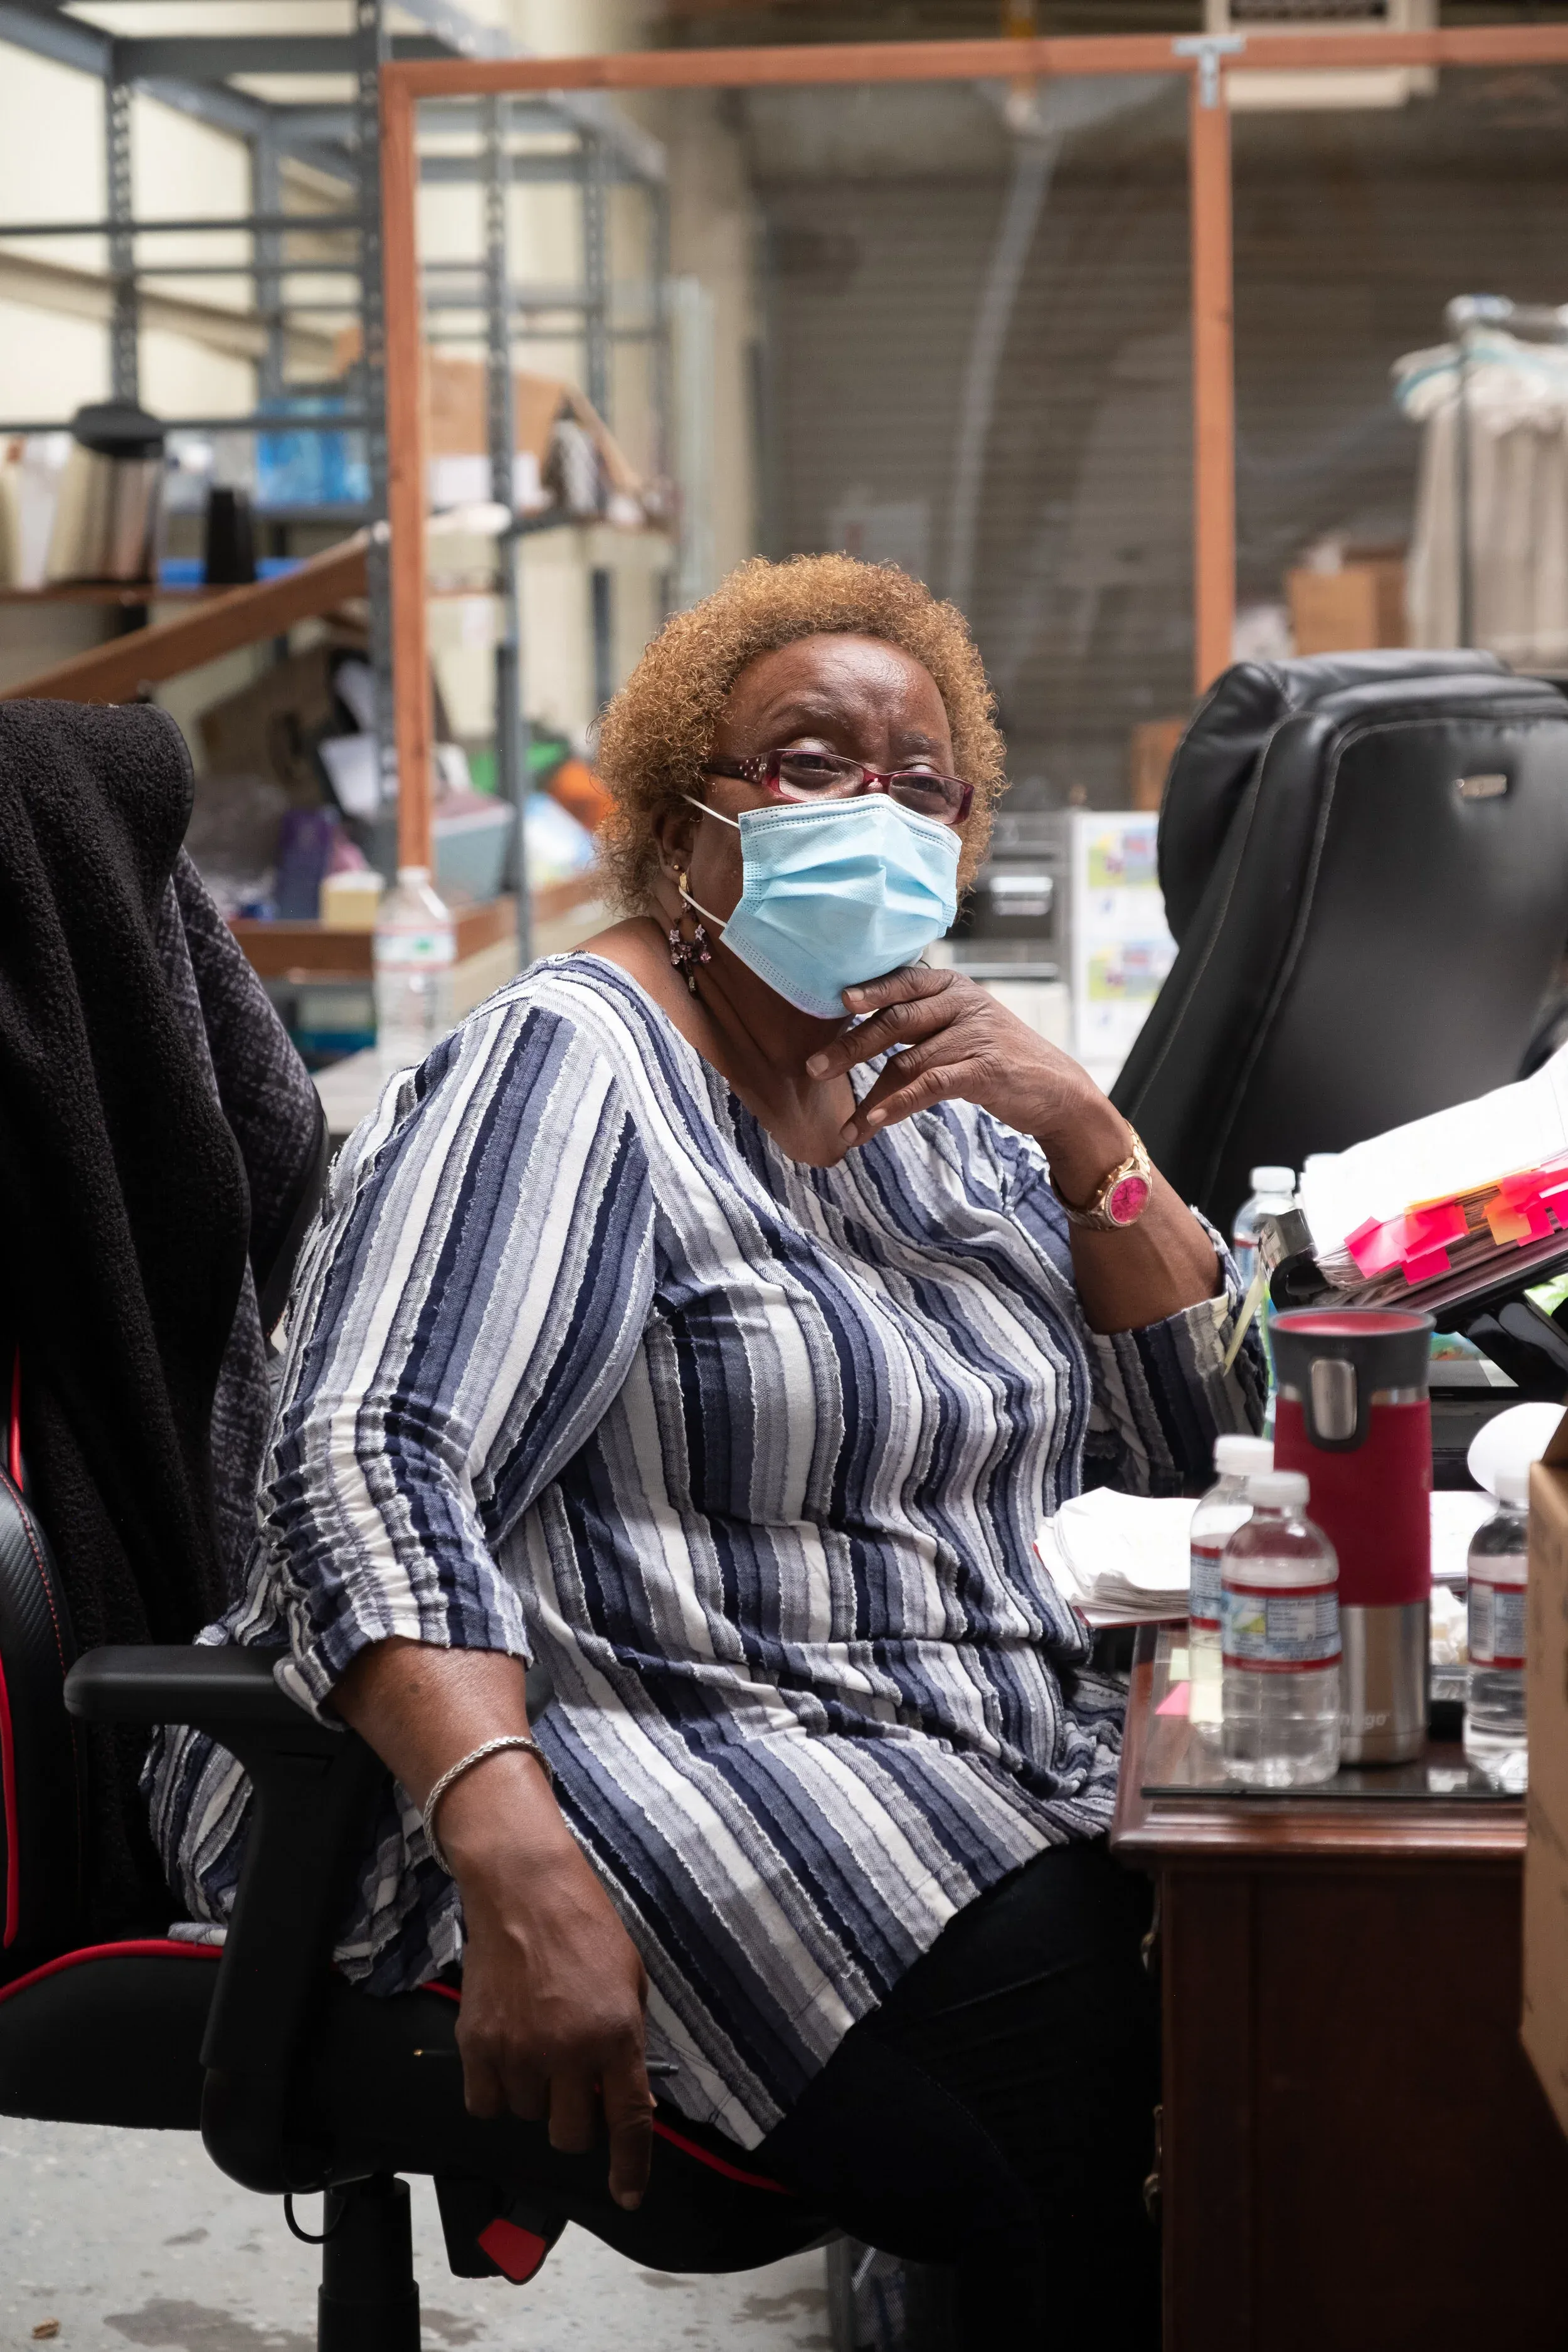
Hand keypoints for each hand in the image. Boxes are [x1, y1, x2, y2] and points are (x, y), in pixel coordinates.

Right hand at [441, 1752, 654, 2209]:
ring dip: (534, 2096)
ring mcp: (518, 2051)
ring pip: (526, 2117)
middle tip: (572, 2080)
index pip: (627, 2120)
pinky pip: (484, 2103)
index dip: (630, 2166)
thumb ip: (627, 2046)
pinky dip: (495, 2091)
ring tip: (535, 2044)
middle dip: (575, 2117)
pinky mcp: (476, 2043)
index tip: (627, 2194)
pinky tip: (504, 2054)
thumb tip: (627, 2103)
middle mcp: (568, 2051)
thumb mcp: (630, 1983)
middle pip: (571, 2133)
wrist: (524, 1888)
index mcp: (615, 2034)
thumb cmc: (586, 1927)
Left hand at [806, 965, 1130, 1191]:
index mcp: (954, 987)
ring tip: (848, 1127)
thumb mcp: (963, 1027)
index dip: (868, 991)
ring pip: (907, 1061)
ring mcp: (975, 1035)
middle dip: (850, 1046)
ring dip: (871, 1097)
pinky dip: (895, 1106)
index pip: (903, 983)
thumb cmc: (1000, 1061)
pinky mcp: (984, 1070)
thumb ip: (922, 1022)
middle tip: (813, 1068)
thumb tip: (862, 1027)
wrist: (1058, 1093)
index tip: (836, 1002)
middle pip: (895, 1021)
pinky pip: (928, 1086)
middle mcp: (964, 1004)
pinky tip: (872, 1124)